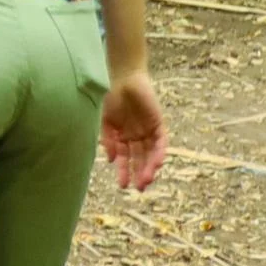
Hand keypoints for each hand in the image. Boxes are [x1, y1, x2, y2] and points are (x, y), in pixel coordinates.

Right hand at [103, 73, 169, 191]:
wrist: (122, 78)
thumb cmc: (110, 97)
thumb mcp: (105, 122)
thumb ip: (108, 141)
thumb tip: (110, 159)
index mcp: (123, 137)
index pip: (125, 159)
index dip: (124, 172)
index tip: (123, 185)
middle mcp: (137, 136)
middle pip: (140, 159)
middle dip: (140, 173)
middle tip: (140, 188)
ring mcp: (148, 131)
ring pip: (151, 154)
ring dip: (150, 167)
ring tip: (147, 179)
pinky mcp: (158, 124)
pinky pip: (160, 142)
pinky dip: (159, 153)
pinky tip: (156, 163)